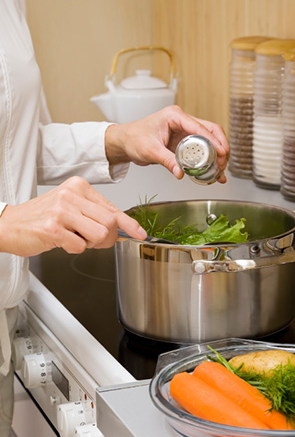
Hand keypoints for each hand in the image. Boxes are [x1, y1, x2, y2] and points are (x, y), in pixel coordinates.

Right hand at [0, 177, 145, 256]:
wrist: (9, 224)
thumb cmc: (42, 217)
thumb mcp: (70, 207)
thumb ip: (94, 214)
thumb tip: (120, 228)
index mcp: (78, 186)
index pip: (112, 207)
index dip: (128, 224)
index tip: (140, 233)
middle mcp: (71, 195)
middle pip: (109, 223)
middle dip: (107, 239)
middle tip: (94, 241)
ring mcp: (61, 211)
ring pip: (99, 235)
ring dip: (91, 244)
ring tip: (76, 238)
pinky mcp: (53, 228)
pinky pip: (80, 246)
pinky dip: (74, 249)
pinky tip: (61, 241)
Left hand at [104, 105, 229, 182]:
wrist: (125, 142)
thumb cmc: (133, 138)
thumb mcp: (150, 150)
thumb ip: (166, 161)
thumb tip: (180, 172)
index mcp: (175, 116)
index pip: (200, 127)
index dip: (214, 140)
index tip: (222, 152)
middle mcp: (182, 121)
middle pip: (210, 130)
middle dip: (220, 147)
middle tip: (224, 163)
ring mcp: (184, 131)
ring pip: (209, 139)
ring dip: (217, 154)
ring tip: (221, 170)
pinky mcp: (184, 141)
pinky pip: (201, 149)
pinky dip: (208, 160)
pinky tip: (213, 172)